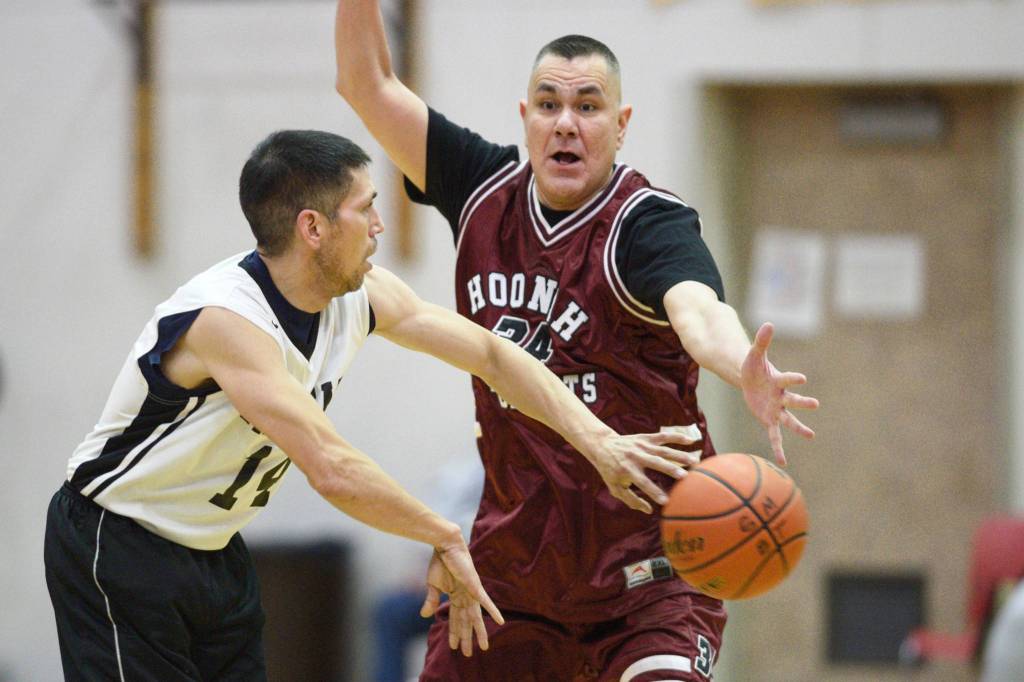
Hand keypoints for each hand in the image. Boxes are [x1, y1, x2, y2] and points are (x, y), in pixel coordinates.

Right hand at [420, 537, 503, 656]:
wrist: (444, 545)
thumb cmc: (439, 562)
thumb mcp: (432, 585)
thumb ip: (431, 601)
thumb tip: (425, 616)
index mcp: (455, 596)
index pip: (455, 619)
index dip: (454, 633)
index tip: (454, 646)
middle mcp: (465, 596)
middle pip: (466, 621)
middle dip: (466, 638)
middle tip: (468, 654)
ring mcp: (471, 592)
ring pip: (476, 616)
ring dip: (478, 632)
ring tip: (483, 647)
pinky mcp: (475, 586)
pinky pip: (486, 601)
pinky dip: (493, 611)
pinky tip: (500, 622)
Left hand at [584, 429, 701, 513]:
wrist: (602, 445)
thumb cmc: (609, 470)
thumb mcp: (614, 487)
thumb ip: (631, 500)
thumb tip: (649, 510)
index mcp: (627, 470)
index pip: (643, 483)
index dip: (654, 492)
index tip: (666, 501)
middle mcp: (636, 457)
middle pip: (656, 463)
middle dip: (670, 469)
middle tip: (685, 477)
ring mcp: (642, 446)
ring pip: (663, 450)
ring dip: (679, 455)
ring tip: (695, 461)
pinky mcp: (646, 438)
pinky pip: (663, 436)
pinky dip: (676, 437)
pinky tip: (691, 441)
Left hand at [740, 322, 818, 465]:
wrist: (750, 379)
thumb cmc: (754, 367)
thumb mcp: (754, 354)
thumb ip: (762, 341)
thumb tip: (769, 323)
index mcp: (778, 380)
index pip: (787, 379)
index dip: (793, 379)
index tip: (802, 379)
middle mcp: (781, 397)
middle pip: (793, 401)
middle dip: (802, 403)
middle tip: (815, 404)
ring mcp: (777, 410)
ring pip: (789, 421)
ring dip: (799, 428)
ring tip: (810, 435)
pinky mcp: (769, 420)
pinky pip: (775, 436)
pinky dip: (778, 448)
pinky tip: (783, 461)